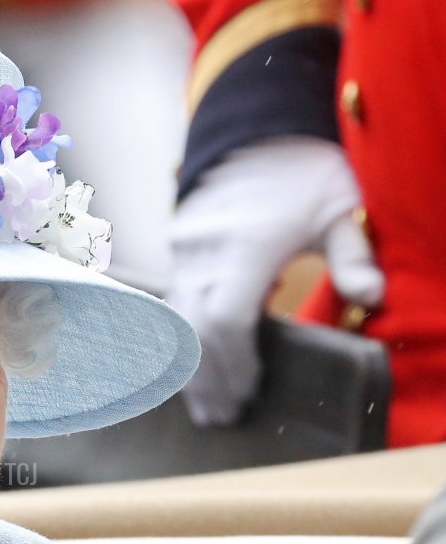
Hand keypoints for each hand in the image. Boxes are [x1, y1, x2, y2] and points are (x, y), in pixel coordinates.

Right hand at [168, 136, 383, 424]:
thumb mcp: (341, 207)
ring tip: (202, 404)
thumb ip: (354, 256)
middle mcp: (206, 251)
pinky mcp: (177, 248)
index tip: (251, 391)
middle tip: (223, 416)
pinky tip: (188, 365)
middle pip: (194, 330)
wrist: (254, 127)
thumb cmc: (302, 169)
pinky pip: (170, 304)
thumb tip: (373, 298)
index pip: (227, 319)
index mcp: (247, 245)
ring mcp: (185, 249)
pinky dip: (179, 338)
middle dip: (207, 378)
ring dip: (187, 365)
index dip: (236, 363)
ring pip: (175, 320)